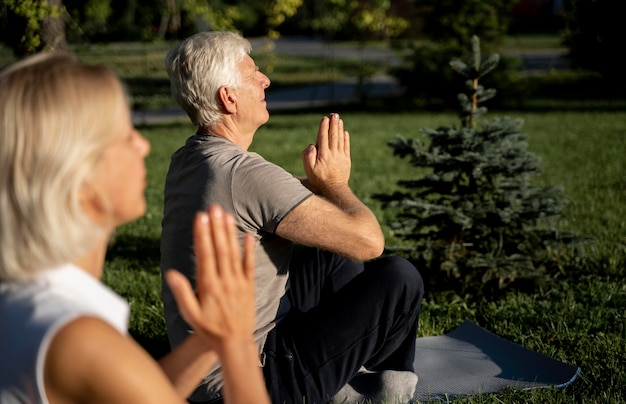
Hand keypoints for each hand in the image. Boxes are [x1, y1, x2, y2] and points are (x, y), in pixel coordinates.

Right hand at [165, 205, 255, 350]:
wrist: (235, 343)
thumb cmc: (209, 329)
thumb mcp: (190, 315)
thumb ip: (181, 293)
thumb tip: (170, 273)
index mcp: (208, 286)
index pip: (204, 255)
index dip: (202, 235)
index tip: (200, 217)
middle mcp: (224, 280)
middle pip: (220, 249)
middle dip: (216, 227)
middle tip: (213, 207)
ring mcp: (238, 282)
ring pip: (233, 253)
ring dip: (229, 233)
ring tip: (226, 214)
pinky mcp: (249, 286)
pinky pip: (249, 265)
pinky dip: (249, 249)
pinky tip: (247, 235)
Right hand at [301, 113, 350, 192]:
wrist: (334, 188)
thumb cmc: (319, 179)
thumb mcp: (309, 170)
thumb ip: (307, 156)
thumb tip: (312, 145)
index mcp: (323, 155)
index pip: (323, 138)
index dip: (324, 127)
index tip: (325, 118)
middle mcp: (333, 154)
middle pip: (333, 136)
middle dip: (333, 124)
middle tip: (334, 115)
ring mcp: (341, 156)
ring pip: (340, 139)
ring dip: (339, 129)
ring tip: (339, 120)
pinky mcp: (346, 160)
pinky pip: (346, 147)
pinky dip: (346, 139)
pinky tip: (345, 132)